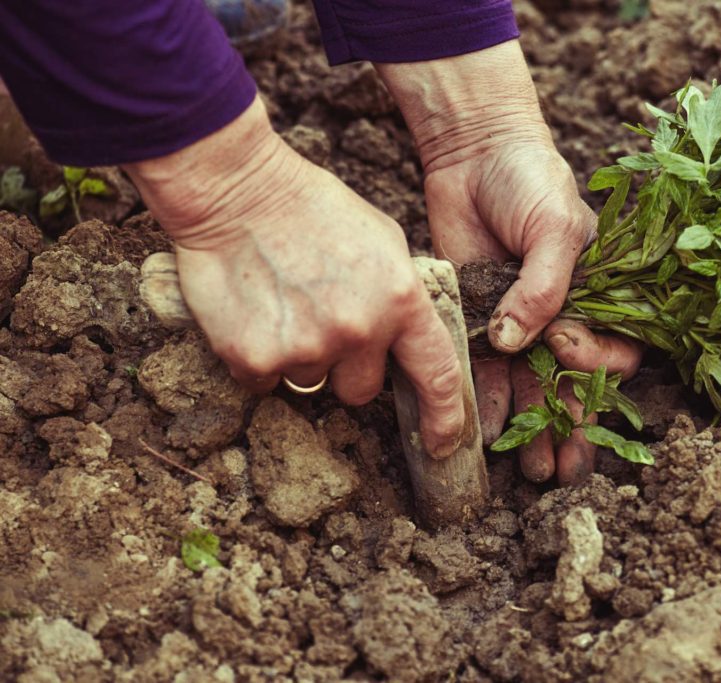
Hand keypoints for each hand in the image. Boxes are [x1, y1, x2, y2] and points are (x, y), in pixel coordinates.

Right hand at [123, 98, 465, 456]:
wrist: (236, 191)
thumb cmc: (314, 207)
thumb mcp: (386, 242)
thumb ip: (403, 297)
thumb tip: (410, 340)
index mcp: (401, 302)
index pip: (438, 376)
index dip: (445, 418)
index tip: (443, 445)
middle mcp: (358, 331)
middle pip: (362, 391)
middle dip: (348, 367)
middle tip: (324, 320)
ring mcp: (306, 349)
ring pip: (311, 384)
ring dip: (301, 357)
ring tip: (286, 304)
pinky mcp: (254, 359)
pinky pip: (264, 382)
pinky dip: (259, 358)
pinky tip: (255, 314)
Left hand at [377, 42, 641, 483]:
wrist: (475, 151)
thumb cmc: (530, 179)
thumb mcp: (555, 225)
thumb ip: (546, 285)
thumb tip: (517, 340)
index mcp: (600, 293)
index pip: (613, 349)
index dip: (594, 365)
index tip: (565, 348)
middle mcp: (565, 314)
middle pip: (575, 384)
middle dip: (570, 428)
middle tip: (561, 472)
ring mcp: (522, 320)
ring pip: (533, 386)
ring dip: (532, 427)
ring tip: (528, 470)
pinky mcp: (482, 318)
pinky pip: (490, 368)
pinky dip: (490, 399)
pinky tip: (487, 430)